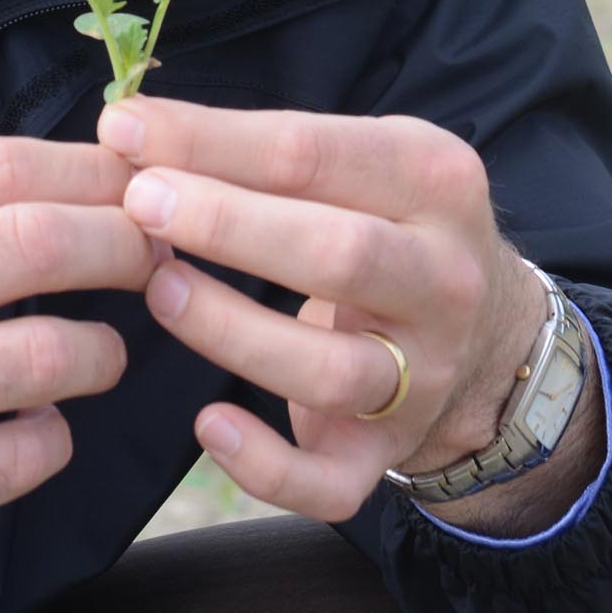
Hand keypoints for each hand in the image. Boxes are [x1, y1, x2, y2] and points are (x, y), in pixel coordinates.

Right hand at [0, 136, 151, 612]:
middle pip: (38, 242)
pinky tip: (37, 428)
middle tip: (153, 260)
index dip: (91, 170)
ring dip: (100, 352)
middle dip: (123, 245)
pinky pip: (23, 453)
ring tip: (99, 355)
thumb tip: (65, 171)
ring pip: (46, 353)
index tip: (140, 182)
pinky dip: (52, 438)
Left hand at [95, 96, 551, 523]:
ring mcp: (423, 374)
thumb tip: (132, 132)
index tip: (122, 130)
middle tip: (138, 202)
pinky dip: (268, 469)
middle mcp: (442, 278)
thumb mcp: (360, 158)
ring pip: (329, 370)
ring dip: (233, 331)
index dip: (210, 140)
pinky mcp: (389, 451)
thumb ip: (263, 148)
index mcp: (432, 179)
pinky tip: (210, 425)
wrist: (489, 332)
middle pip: (338, 254)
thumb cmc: (388, 220)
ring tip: (160, 290)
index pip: (312, 152)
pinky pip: (333, 483)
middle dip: (228, 225)